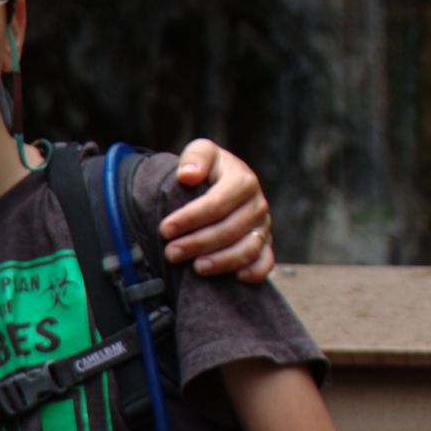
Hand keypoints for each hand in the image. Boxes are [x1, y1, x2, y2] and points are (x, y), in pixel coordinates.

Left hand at [159, 140, 275, 281]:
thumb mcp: (201, 152)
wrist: (223, 181)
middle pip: (230, 230)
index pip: (217, 203)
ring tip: (196, 268)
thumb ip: (195, 157)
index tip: (165, 229)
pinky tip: (234, 278)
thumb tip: (187, 175)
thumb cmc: (209, 169)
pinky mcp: (265, 244)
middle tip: (171, 253)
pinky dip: (253, 272)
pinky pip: (265, 262)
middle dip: (198, 243)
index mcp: (243, 180)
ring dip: (221, 262)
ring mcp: (263, 226)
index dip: (190, 218)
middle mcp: (257, 204)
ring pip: (247, 249)